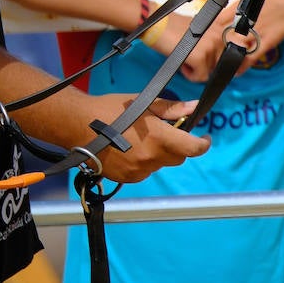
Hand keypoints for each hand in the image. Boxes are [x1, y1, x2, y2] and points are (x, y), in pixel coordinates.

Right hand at [88, 94, 209, 182]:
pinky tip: (131, 149)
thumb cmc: (112, 109)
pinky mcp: (125, 178)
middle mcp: (151, 158)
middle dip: (179, 146)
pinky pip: (145, 172)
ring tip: (142, 139)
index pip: (193, 148)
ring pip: (161, 164)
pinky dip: (145, 162)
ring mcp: (137, 171)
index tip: (205, 138)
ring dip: (160, 154)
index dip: (204, 144)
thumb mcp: (145, 104)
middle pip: (179, 158)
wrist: (78, 125)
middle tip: (169, 132)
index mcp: (159, 138)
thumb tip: (195, 107)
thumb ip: (172, 109)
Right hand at [179, 16, 226, 81]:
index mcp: (221, 29)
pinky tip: (183, 63)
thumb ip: (212, 43)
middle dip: (204, 66)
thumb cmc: (174, 29)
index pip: (232, 53)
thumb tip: (217, 62)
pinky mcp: (200, 56)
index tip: (216, 66)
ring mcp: (211, 46)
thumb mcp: (201, 32)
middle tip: (191, 58)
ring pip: (209, 72)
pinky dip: (190, 75)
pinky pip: (200, 77)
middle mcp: (219, 36)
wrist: (158, 25)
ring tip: (186, 58)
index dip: (222, 63)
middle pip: (219, 65)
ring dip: (196, 70)